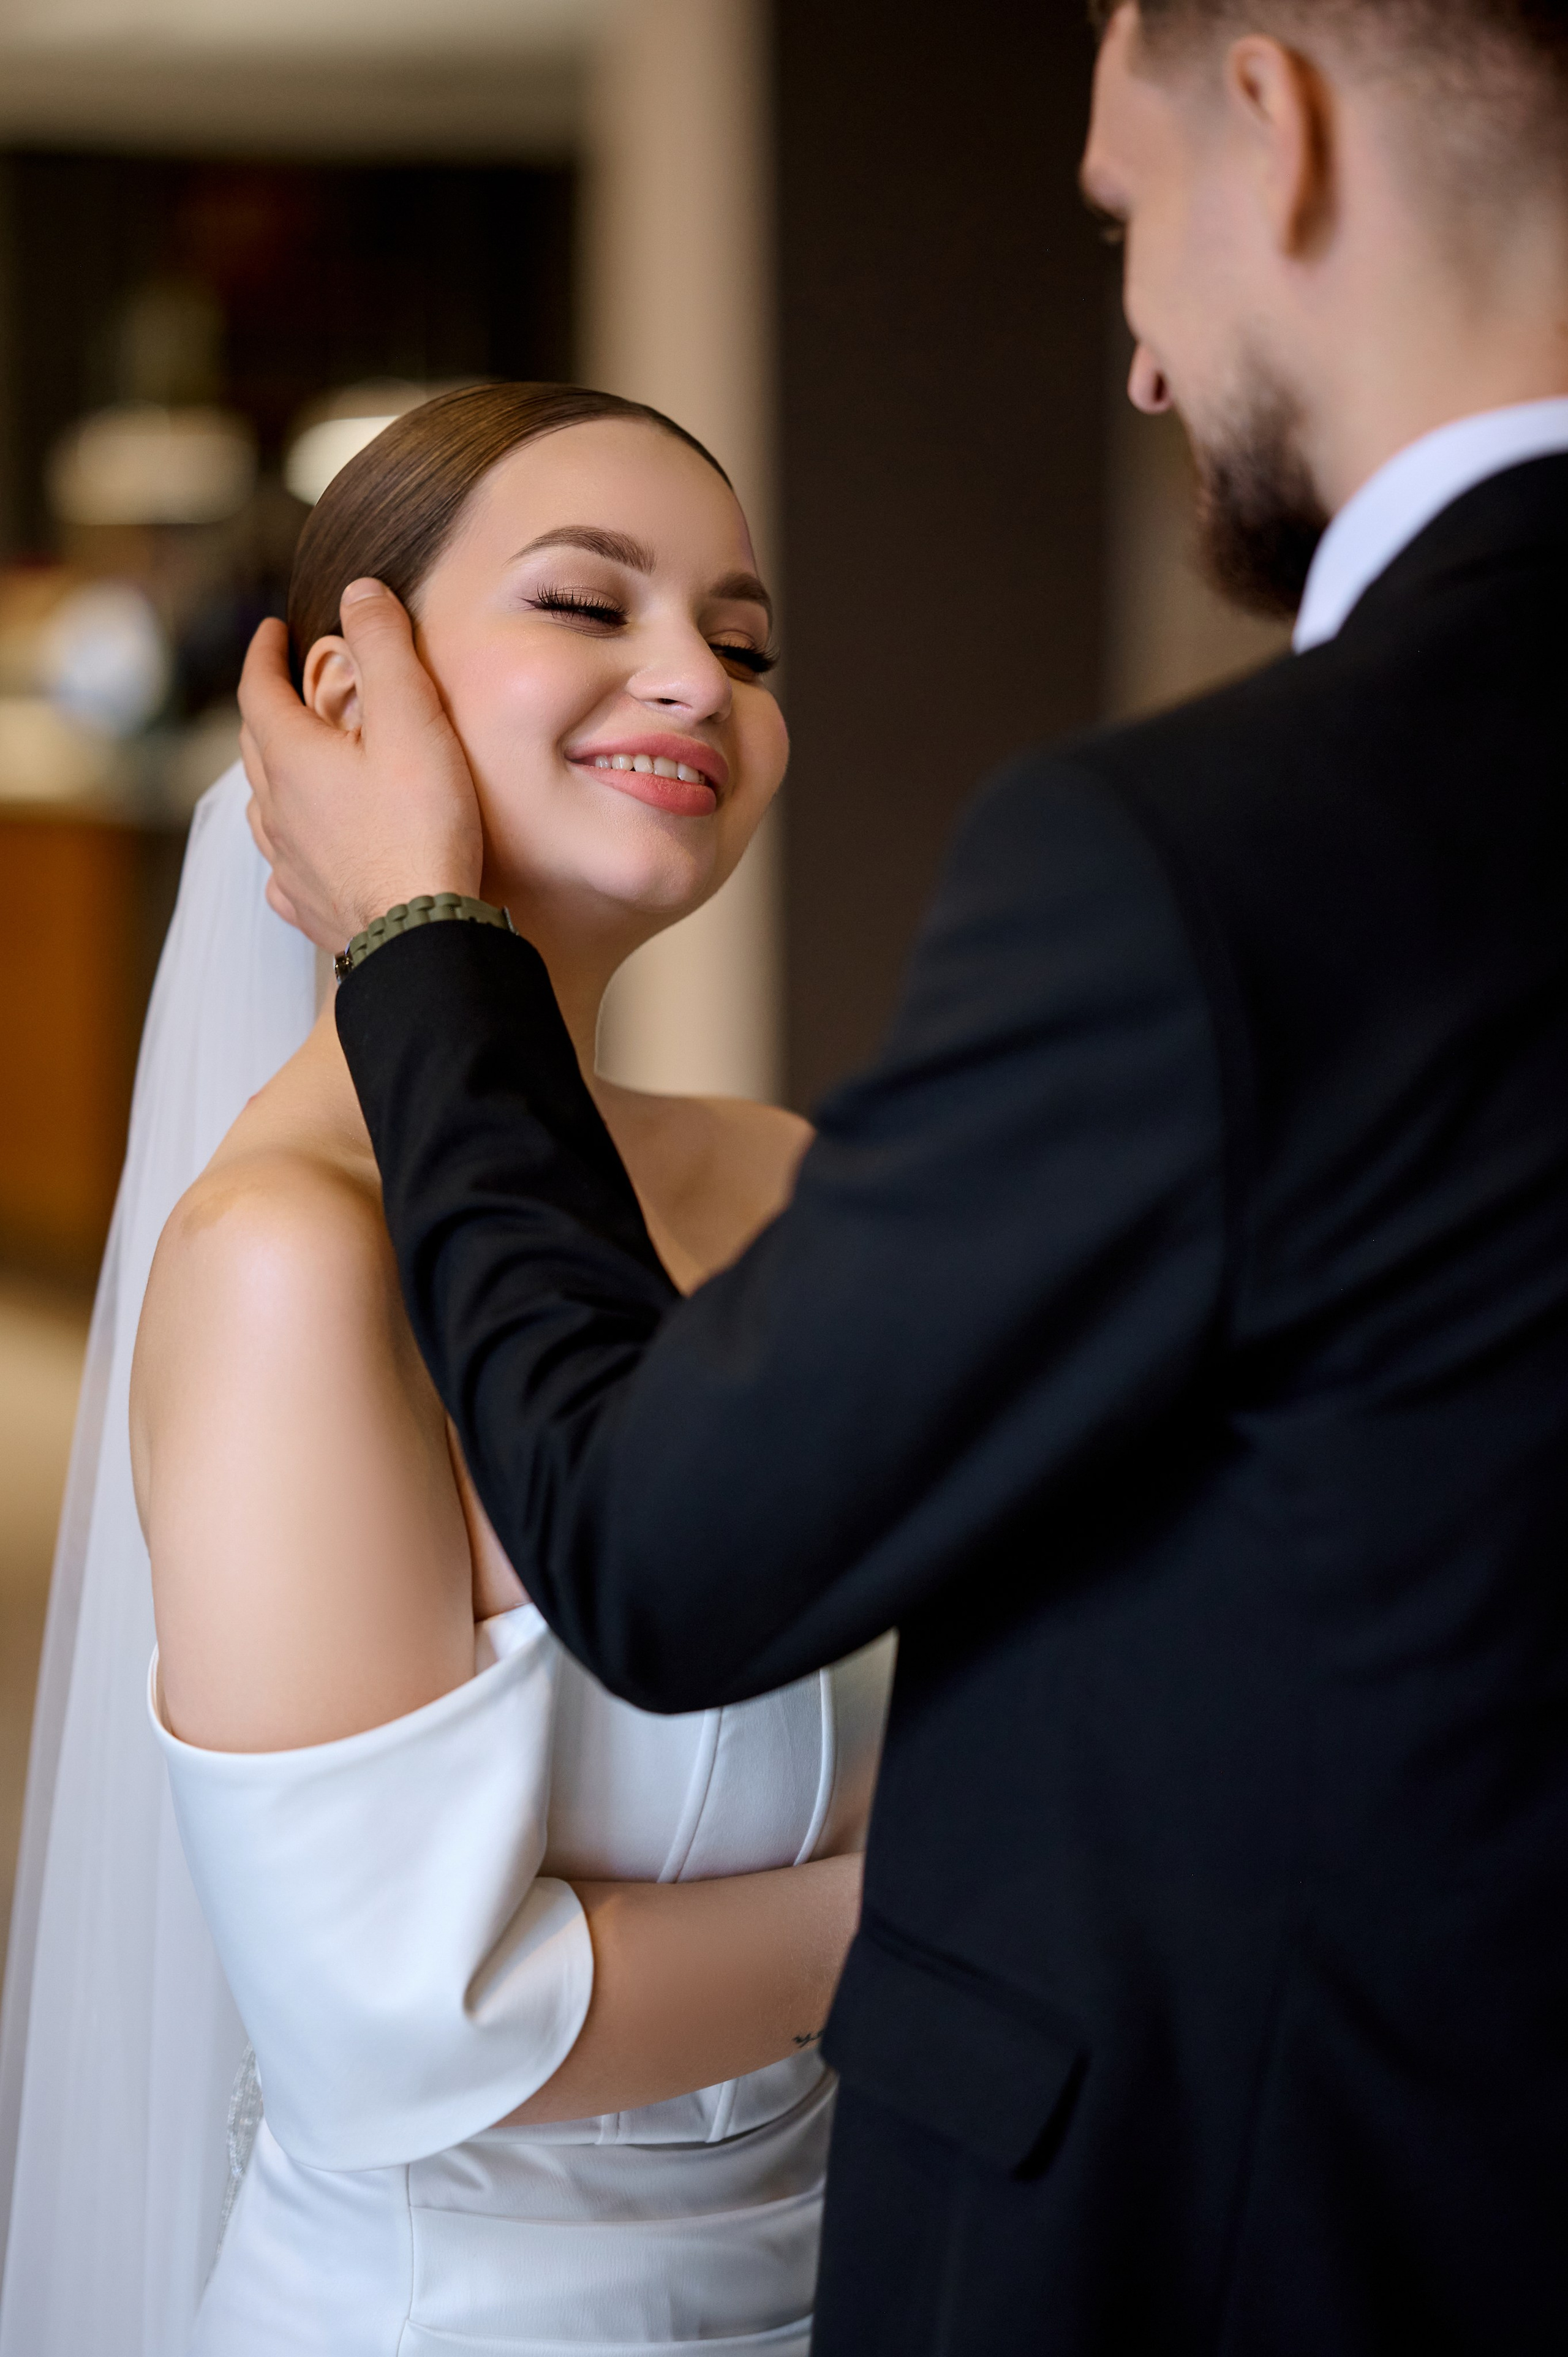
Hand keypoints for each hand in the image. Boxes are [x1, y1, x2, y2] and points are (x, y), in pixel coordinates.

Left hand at [238, 579, 483, 951]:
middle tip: (285, 689)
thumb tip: (358, 592)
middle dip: (267, 709)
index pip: (257, 689)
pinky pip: (283, 872)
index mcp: (292, 757)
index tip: (271, 632)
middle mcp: (277, 809)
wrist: (421, 933)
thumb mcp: (411, 718)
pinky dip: (289, 850)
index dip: (262, 654)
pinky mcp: (308, 907)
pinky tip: (303, 856)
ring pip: (263, 809)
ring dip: (272, 778)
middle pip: (255, 747)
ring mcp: (288, 863)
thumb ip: (384, 648)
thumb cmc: (421, 826)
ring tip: (291, 766)